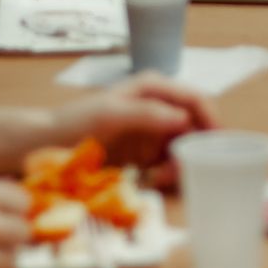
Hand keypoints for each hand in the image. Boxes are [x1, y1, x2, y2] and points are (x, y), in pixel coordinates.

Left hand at [62, 75, 215, 186]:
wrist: (47, 145)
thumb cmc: (75, 122)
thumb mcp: (110, 115)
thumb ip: (147, 114)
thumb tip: (183, 118)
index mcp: (155, 88)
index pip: (196, 100)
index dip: (213, 121)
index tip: (219, 147)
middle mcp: (161, 106)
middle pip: (197, 126)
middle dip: (197, 149)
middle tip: (183, 170)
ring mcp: (155, 130)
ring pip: (187, 147)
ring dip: (182, 164)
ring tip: (160, 177)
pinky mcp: (148, 152)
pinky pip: (171, 162)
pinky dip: (169, 173)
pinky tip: (154, 179)